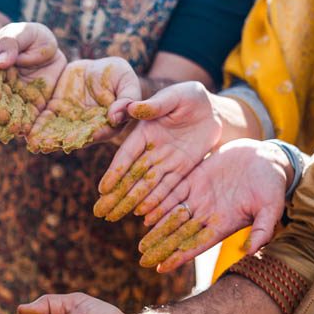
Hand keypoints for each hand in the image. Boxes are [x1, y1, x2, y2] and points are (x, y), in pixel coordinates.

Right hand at [0, 22, 66, 141]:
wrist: (43, 49)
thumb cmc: (28, 38)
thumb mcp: (23, 32)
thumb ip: (11, 43)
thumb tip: (2, 62)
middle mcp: (1, 86)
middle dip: (1, 110)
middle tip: (4, 118)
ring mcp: (16, 98)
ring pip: (12, 112)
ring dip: (13, 123)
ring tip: (16, 130)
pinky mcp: (32, 106)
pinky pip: (29, 118)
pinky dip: (28, 127)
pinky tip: (29, 133)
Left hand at [26, 57, 138, 152]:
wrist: (94, 67)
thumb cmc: (116, 74)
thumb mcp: (125, 80)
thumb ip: (127, 97)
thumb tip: (116, 116)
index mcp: (107, 123)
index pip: (98, 132)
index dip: (86, 136)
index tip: (73, 140)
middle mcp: (87, 127)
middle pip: (74, 137)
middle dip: (59, 141)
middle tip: (46, 145)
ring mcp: (69, 122)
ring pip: (57, 133)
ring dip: (45, 139)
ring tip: (34, 143)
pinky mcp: (55, 112)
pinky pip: (45, 121)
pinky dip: (36, 127)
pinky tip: (26, 132)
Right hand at [95, 82, 220, 221]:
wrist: (212, 109)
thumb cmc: (189, 97)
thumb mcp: (175, 96)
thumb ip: (155, 104)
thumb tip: (133, 107)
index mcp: (144, 132)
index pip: (126, 155)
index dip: (114, 172)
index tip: (102, 189)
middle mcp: (150, 151)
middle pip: (131, 176)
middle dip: (116, 195)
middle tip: (100, 212)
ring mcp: (165, 162)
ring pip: (146, 186)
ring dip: (131, 202)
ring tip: (115, 218)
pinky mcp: (181, 170)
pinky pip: (168, 189)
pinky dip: (157, 202)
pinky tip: (144, 216)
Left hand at [135, 139, 287, 271]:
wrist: (268, 159)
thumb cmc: (273, 185)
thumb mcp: (271, 207)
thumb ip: (262, 229)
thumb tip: (251, 251)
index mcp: (222, 225)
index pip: (195, 245)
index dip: (178, 257)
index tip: (161, 268)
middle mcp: (206, 214)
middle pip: (178, 234)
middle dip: (161, 246)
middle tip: (142, 259)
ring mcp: (199, 197)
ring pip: (171, 215)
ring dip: (155, 228)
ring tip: (140, 242)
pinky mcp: (194, 179)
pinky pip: (172, 191)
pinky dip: (158, 202)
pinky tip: (143, 212)